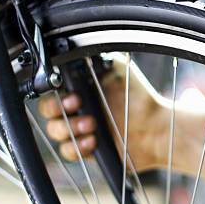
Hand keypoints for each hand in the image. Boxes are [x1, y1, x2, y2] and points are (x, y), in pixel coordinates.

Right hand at [38, 56, 168, 170]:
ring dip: (69, 129)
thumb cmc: (139, 98)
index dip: (56, 96)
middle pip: (48, 113)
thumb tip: (81, 51)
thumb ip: (99, 59)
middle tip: (77, 107)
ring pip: (56, 133)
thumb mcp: (120, 69)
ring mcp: (80, 130)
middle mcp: (77, 110)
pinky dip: (77, 148)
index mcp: (80, 90)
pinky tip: (93, 141)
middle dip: (57, 111)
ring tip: (91, 125)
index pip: (53, 92)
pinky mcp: (87, 150)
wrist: (156, 128)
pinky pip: (69, 153)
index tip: (73, 96)